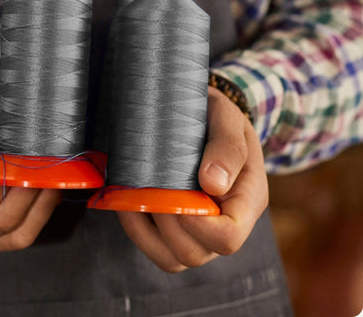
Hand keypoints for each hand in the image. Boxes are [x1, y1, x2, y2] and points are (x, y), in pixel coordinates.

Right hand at [0, 112, 60, 258]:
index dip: (2, 182)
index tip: (18, 154)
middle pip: (0, 224)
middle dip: (29, 191)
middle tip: (47, 162)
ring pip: (14, 236)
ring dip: (39, 207)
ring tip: (54, 177)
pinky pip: (13, 235)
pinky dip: (34, 214)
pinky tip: (45, 191)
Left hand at [117, 86, 267, 271]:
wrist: (202, 118)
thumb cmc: (217, 117)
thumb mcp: (228, 118)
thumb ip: (227, 147)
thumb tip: (213, 184)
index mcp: (248, 200)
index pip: (229, 236)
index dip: (200, 225)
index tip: (178, 193)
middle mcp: (226, 224)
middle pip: (196, 253)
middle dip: (166, 223)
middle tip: (153, 187)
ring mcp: (200, 232)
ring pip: (172, 258)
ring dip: (146, 230)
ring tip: (137, 195)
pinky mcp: (175, 231)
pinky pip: (155, 248)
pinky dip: (136, 229)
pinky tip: (128, 201)